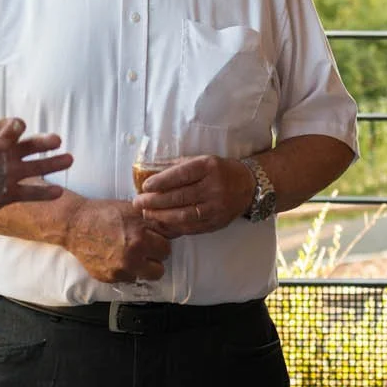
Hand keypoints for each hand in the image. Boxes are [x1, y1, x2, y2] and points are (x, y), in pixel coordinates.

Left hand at [0, 119, 72, 223]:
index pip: (8, 127)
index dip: (11, 130)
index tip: (5, 142)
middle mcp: (3, 155)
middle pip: (28, 143)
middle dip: (42, 141)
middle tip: (56, 141)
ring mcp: (8, 174)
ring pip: (35, 166)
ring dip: (52, 163)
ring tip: (68, 159)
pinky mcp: (8, 194)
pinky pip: (29, 192)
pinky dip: (43, 193)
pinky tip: (58, 192)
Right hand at [63, 200, 171, 283]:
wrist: (75, 225)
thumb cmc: (103, 214)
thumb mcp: (131, 210)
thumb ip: (152, 221)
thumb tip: (173, 229)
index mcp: (141, 235)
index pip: (166, 247)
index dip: (160, 242)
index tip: (154, 239)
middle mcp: (133, 254)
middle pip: (161, 265)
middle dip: (155, 257)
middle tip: (145, 248)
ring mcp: (121, 268)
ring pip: (148, 276)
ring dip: (144, 267)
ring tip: (133, 255)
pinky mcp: (111, 278)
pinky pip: (129, 279)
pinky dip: (127, 271)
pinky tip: (117, 258)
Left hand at [133, 154, 251, 236]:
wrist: (248, 186)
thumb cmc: (221, 170)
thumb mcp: (204, 160)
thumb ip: (181, 166)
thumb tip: (154, 173)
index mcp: (209, 167)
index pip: (181, 175)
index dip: (161, 181)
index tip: (145, 186)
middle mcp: (214, 187)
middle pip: (180, 196)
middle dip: (155, 201)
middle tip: (138, 202)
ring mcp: (216, 207)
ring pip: (184, 215)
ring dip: (161, 216)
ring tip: (146, 214)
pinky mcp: (216, 222)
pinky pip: (192, 227)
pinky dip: (174, 227)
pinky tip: (161, 224)